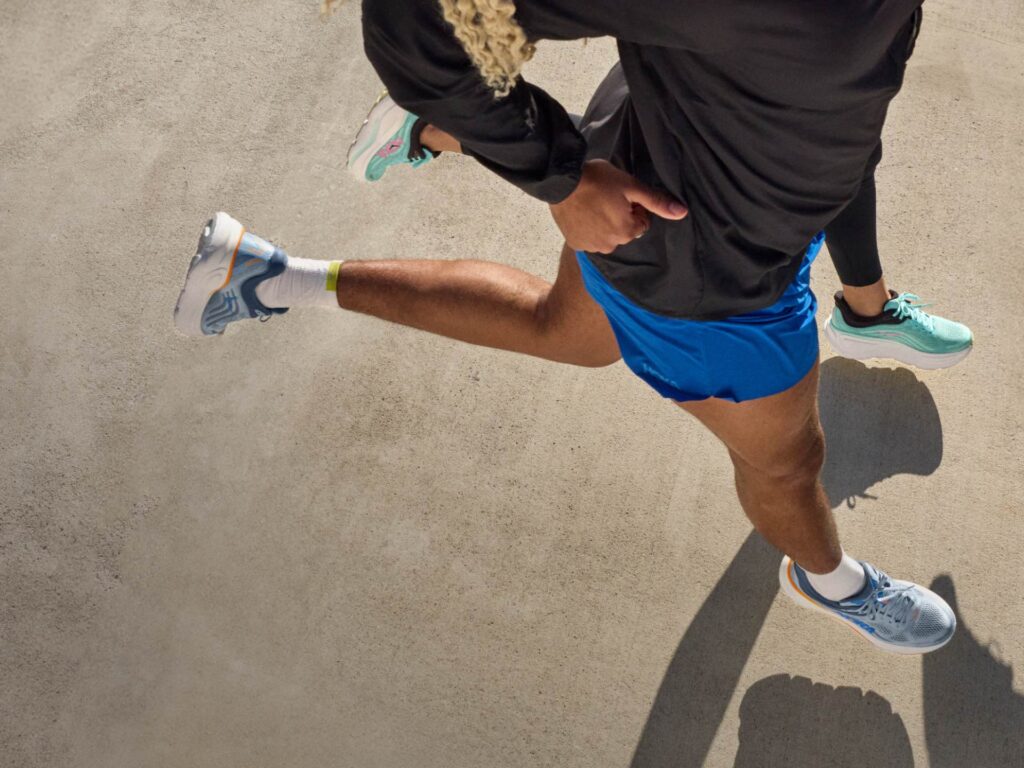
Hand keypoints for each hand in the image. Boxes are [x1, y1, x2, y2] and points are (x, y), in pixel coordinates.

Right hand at [549, 160, 687, 252]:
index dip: (634, 208)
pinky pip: (589, 239)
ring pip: (606, 237)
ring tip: (593, 204)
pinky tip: (583, 213)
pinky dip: (588, 229)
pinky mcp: (575, 244)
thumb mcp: (631, 186)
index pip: (641, 224)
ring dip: (604, 225)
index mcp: (626, 232)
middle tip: (607, 198)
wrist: (560, 181)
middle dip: (620, 218)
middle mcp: (610, 245)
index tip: (622, 196)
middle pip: (624, 232)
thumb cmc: (598, 180)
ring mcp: (590, 246)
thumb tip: (682, 213)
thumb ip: (656, 201)